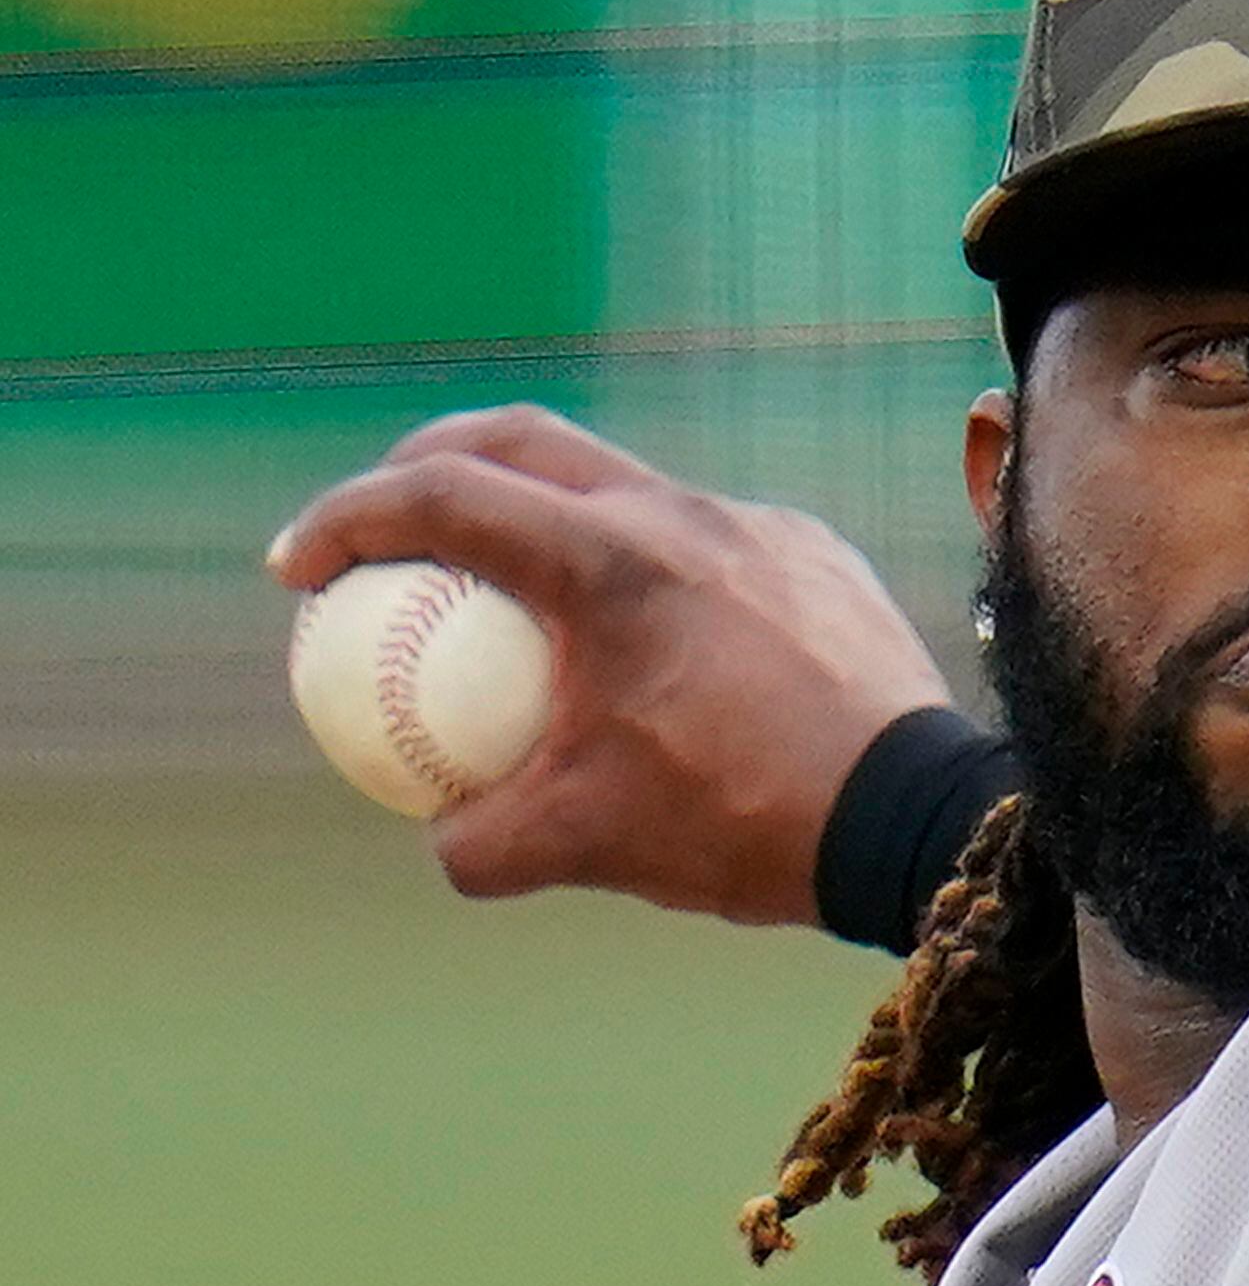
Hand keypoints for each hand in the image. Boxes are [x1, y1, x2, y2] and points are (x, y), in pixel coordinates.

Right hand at [266, 404, 955, 924]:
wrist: (913, 817)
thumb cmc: (746, 823)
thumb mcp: (584, 844)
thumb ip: (480, 840)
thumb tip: (443, 830)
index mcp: (609, 560)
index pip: (442, 498)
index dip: (347, 521)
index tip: (300, 571)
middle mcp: (682, 514)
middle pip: (523, 441)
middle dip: (430, 462)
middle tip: (386, 524)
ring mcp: (759, 526)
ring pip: (625, 488)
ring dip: (552, 518)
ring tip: (516, 587)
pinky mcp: (817, 554)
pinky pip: (710, 542)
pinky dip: (651, 571)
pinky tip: (649, 642)